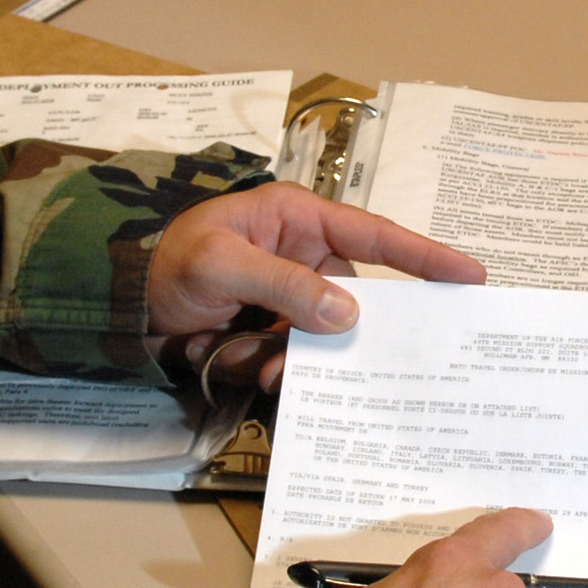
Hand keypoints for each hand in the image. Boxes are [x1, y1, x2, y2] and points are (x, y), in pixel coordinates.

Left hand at [148, 184, 482, 360]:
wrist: (115, 305)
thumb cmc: (163, 265)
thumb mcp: (220, 265)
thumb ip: (284, 285)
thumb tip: (347, 312)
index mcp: (296, 217)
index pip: (374, 234)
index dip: (425, 256)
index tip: (472, 275)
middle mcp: (300, 252)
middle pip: (355, 294)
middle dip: (348, 328)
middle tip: (359, 356)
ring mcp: (287, 293)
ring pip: (326, 332)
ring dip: (304, 354)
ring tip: (270, 365)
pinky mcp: (272, 328)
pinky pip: (300, 352)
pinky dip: (283, 367)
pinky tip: (257, 370)